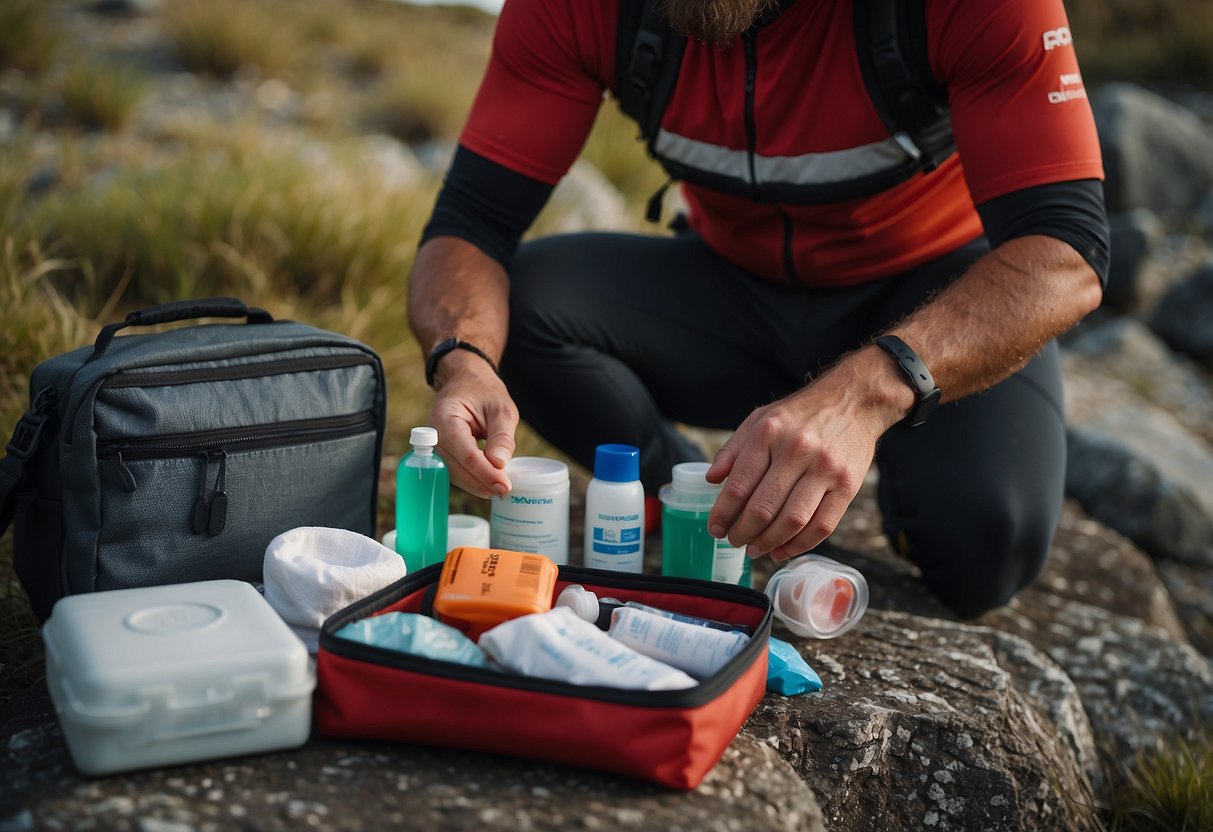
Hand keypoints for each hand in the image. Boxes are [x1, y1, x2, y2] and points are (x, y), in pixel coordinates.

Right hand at [428, 352, 517, 498]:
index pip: (464, 452)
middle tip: (504, 492)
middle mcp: (433, 434)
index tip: (504, 486)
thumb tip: (499, 465)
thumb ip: (502, 437)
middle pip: (455, 468)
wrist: (468, 382)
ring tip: (500, 488)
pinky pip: (454, 471)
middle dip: (480, 482)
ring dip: (476, 484)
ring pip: (453, 474)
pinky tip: (489, 482)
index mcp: (445, 417)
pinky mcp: (441, 453)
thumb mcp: (501, 409)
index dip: (484, 472)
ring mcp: (434, 445)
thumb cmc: (484, 393)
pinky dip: (472, 479)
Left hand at [705, 354, 899, 560]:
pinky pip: (822, 526)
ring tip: (755, 549)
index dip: (723, 513)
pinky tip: (783, 550)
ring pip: (792, 521)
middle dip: (742, 532)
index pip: (738, 484)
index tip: (715, 529)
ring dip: (768, 543)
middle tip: (734, 541)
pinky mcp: (848, 485)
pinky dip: (799, 545)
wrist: (854, 401)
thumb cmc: (802, 414)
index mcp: (768, 433)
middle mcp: (796, 450)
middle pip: (763, 507)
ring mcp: (825, 469)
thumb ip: (733, 449)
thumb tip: (711, 479)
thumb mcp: (760, 419)